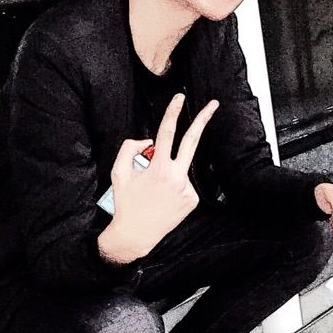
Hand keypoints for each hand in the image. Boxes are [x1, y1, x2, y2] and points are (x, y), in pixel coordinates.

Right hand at [98, 93, 218, 262]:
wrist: (135, 235)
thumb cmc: (125, 202)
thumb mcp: (118, 171)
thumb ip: (130, 147)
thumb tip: (150, 138)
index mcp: (158, 168)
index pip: (167, 132)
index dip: (173, 112)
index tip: (180, 97)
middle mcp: (177, 176)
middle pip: (192, 141)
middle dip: (203, 119)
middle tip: (214, 103)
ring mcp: (188, 189)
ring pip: (180, 166)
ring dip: (169, 170)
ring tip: (155, 191)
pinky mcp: (193, 200)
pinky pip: (184, 183)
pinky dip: (174, 185)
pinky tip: (163, 199)